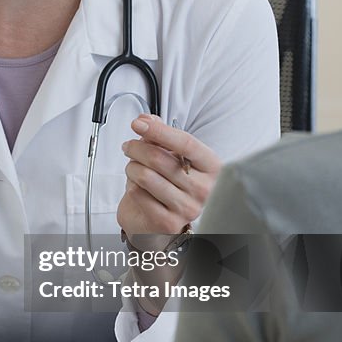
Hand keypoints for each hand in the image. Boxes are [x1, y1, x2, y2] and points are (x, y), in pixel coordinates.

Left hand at [118, 115, 221, 238]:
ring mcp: (188, 207)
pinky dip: (131, 186)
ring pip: (146, 176)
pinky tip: (136, 186)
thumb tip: (146, 120)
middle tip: (129, 146)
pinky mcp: (169, 222)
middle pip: (160, 159)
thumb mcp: (173, 154)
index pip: (186, 143)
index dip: (159, 131)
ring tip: (133, 168)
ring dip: (132, 168)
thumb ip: (160, 134)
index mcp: (212, 167)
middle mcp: (204, 189)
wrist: (165, 216)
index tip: (139, 123)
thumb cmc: (173, 182)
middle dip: (136, 148)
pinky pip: (138, 194)